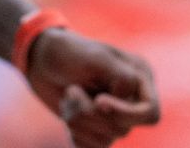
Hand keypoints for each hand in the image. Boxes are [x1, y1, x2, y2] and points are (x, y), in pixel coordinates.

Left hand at [26, 29, 159, 147]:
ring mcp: (115, 116)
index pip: (150, 113)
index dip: (125, 114)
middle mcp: (131, 100)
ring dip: (78, 120)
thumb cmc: (67, 51)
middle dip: (90, 113)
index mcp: (140, 77)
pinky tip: (67, 112)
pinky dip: (75, 133)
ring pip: (106, 139)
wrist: (40, 59)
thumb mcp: (95, 57)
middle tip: (71, 91)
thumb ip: (121, 77)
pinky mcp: (97, 129)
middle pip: (123, 129)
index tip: (98, 100)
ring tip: (67, 96)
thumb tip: (127, 101)